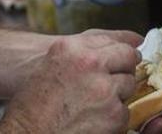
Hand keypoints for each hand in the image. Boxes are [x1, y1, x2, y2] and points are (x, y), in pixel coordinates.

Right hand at [0, 29, 141, 133]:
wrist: (28, 133)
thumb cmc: (33, 103)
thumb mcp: (54, 62)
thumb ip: (87, 48)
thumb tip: (133, 38)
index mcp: (73, 48)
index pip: (113, 41)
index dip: (118, 53)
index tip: (121, 60)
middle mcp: (90, 63)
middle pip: (127, 59)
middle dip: (123, 70)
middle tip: (109, 84)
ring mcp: (104, 89)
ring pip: (128, 86)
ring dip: (116, 95)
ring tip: (93, 105)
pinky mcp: (113, 114)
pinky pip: (125, 111)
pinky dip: (114, 118)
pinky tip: (93, 120)